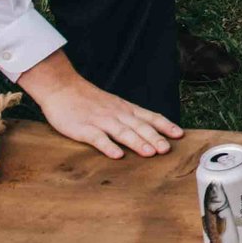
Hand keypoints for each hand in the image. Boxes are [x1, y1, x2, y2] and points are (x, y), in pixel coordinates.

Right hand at [18, 52, 182, 159]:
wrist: (62, 87)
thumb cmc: (88, 99)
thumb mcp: (114, 104)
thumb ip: (129, 116)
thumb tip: (149, 129)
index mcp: (125, 109)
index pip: (150, 117)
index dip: (165, 126)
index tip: (179, 134)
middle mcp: (117, 114)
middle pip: (139, 126)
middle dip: (155, 138)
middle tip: (167, 150)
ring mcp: (100, 121)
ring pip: (122, 132)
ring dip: (137, 142)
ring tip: (150, 153)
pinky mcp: (83, 129)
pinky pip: (97, 138)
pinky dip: (108, 146)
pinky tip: (117, 155)